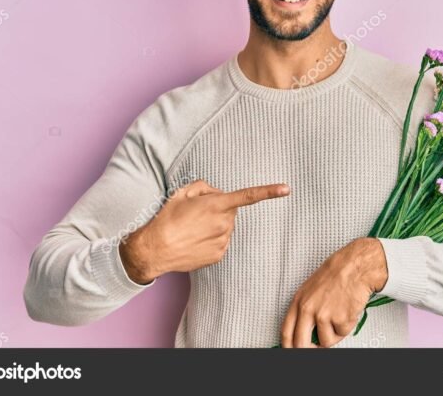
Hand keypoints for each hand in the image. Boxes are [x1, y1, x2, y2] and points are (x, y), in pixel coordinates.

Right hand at [120, 179, 289, 282]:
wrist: (155, 249)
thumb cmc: (167, 218)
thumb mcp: (182, 192)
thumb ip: (204, 187)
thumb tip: (216, 194)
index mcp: (216, 205)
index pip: (248, 196)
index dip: (269, 191)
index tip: (286, 189)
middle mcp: (224, 223)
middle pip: (231, 211)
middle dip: (219, 208)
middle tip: (196, 213)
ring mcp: (223, 241)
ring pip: (226, 227)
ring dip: (215, 224)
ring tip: (192, 229)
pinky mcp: (219, 255)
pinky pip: (221, 241)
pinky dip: (211, 239)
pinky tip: (195, 240)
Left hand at [280, 237, 387, 347]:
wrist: (355, 266)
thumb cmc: (336, 273)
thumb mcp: (311, 289)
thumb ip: (305, 310)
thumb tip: (306, 331)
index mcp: (298, 301)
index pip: (286, 332)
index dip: (289, 347)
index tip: (293, 351)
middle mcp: (308, 309)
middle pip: (301, 344)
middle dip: (309, 350)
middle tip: (316, 348)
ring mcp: (323, 315)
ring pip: (325, 342)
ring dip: (334, 334)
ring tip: (339, 316)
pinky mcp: (339, 320)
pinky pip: (342, 334)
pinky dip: (347, 326)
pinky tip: (348, 310)